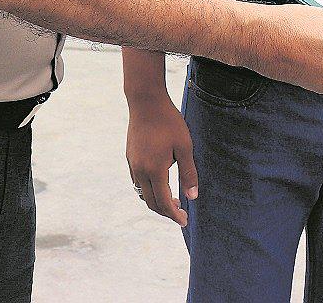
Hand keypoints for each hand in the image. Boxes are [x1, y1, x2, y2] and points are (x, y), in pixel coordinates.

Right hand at [126, 92, 197, 226]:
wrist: (146, 101)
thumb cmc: (169, 122)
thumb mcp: (185, 146)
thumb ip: (189, 173)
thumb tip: (192, 197)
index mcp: (155, 170)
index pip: (164, 202)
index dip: (174, 215)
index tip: (185, 221)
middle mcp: (140, 170)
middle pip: (151, 202)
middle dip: (166, 211)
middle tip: (181, 213)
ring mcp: (133, 164)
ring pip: (142, 193)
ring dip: (156, 201)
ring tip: (172, 200)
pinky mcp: (130, 157)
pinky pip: (137, 181)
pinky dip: (148, 189)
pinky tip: (160, 183)